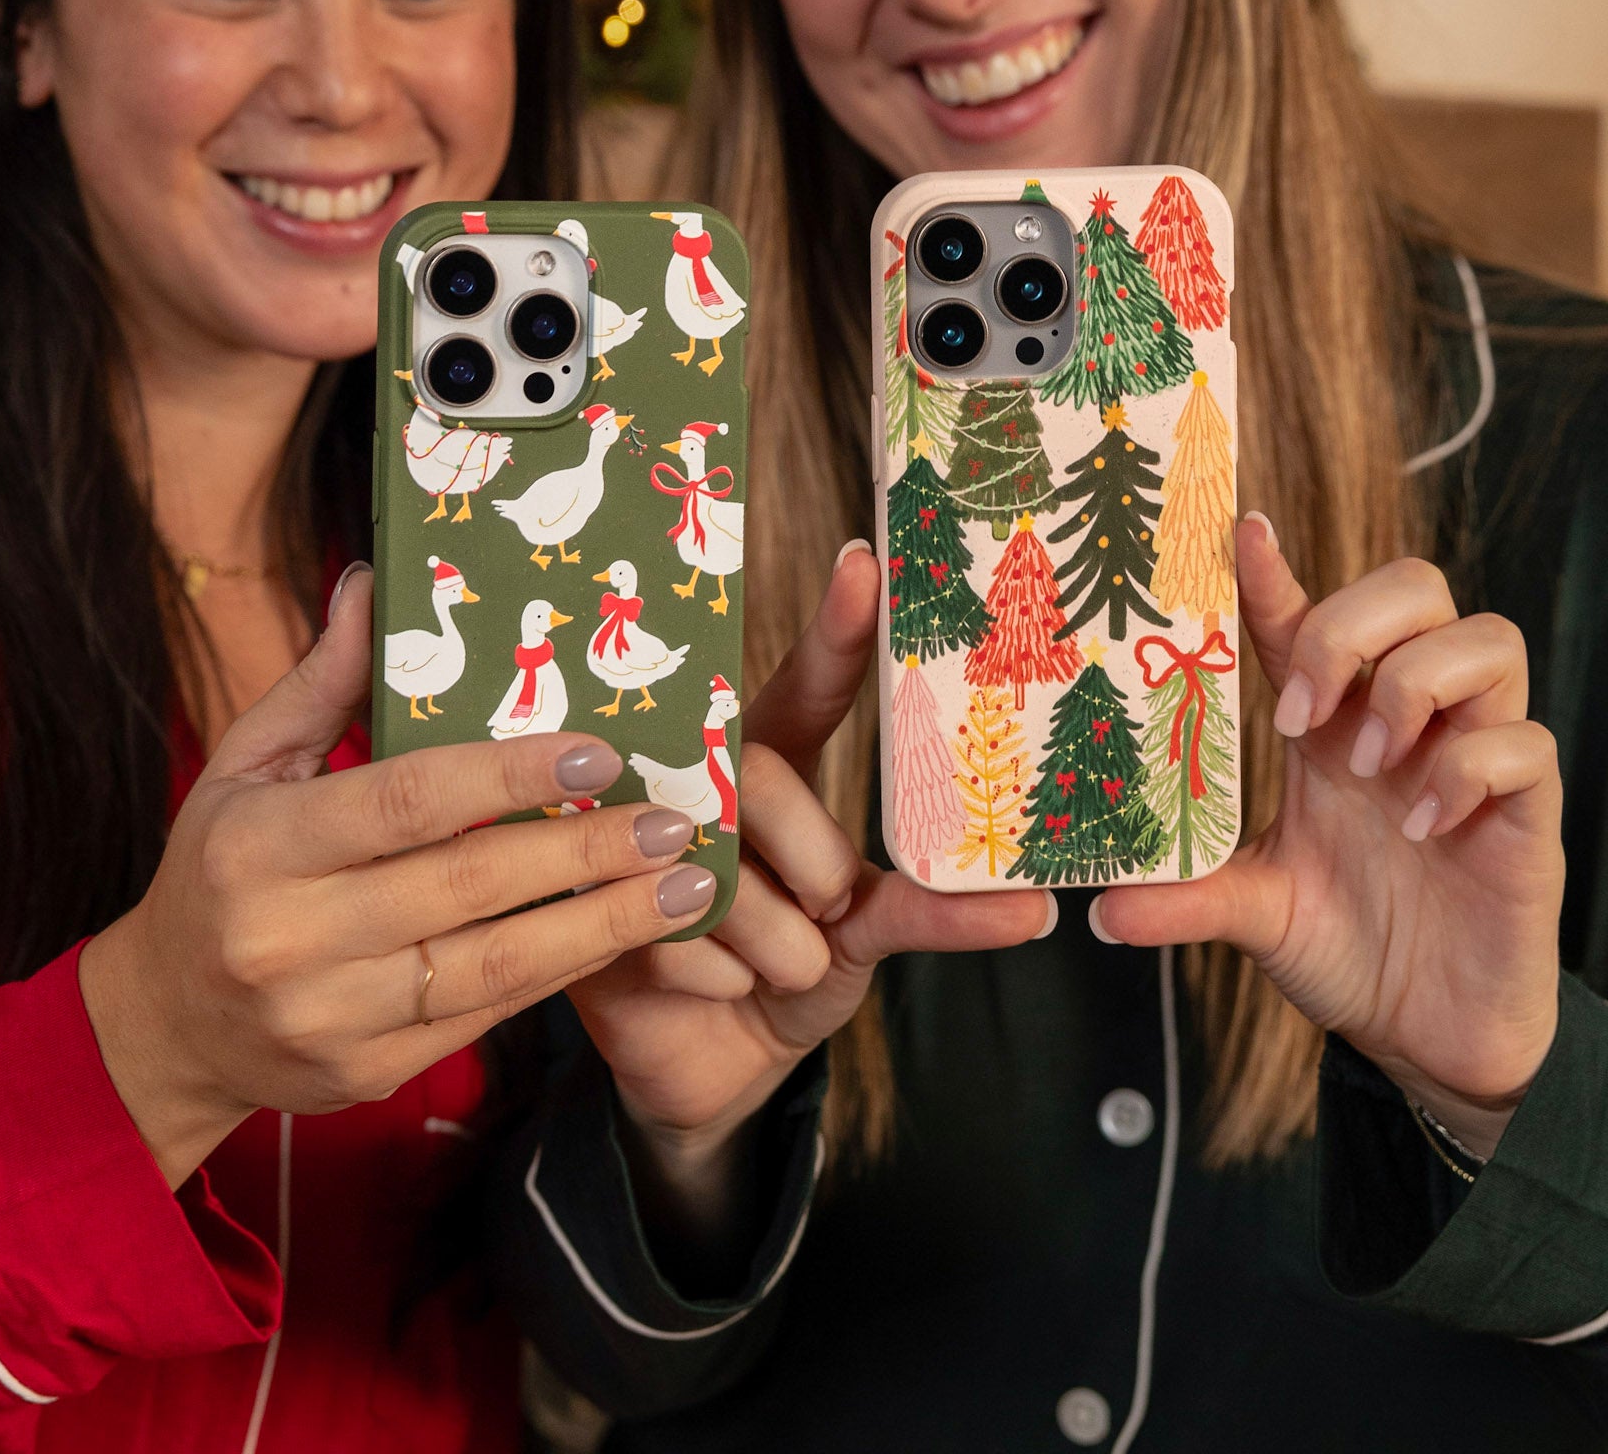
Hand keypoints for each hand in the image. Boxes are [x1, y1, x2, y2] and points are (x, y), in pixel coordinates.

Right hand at [79, 568, 718, 1187]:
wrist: (167, 1025)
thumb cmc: (219, 867)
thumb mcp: (247, 763)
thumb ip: (324, 680)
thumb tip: (377, 581)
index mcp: (257, 846)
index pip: (404, 801)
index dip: (508, 777)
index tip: (600, 754)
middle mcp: (290, 939)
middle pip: (466, 888)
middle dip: (586, 853)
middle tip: (673, 821)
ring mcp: (331, 1018)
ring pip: (494, 969)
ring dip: (603, 924)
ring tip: (686, 886)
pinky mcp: (367, 1073)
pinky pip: (486, 1019)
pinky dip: (562, 973)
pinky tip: (622, 933)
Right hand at [568, 543, 1053, 1222]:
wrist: (716, 1065)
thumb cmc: (796, 964)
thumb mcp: (868, 929)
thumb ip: (924, 904)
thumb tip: (1030, 905)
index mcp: (765, 761)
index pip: (803, 687)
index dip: (837, 632)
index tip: (866, 567)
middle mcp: (697, 783)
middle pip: (760, 775)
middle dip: (813, 861)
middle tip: (831, 908)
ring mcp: (641, 841)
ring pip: (725, 871)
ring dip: (778, 946)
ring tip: (779, 966)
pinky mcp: (603, 917)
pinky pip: (683, 943)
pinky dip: (728, 986)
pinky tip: (719, 989)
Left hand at [1095, 515, 1563, 1157]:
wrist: (1429, 1037)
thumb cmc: (1348, 950)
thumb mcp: (1253, 912)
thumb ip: (1185, 897)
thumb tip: (1100, 910)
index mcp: (1332, 725)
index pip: (1309, 617)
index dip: (1277, 570)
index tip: (1239, 532)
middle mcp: (1404, 723)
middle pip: (1416, 588)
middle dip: (1355, 626)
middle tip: (1306, 711)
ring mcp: (1472, 760)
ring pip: (1488, 639)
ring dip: (1416, 686)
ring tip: (1368, 764)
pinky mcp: (1526, 815)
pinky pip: (1527, 744)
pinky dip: (1470, 770)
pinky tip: (1422, 826)